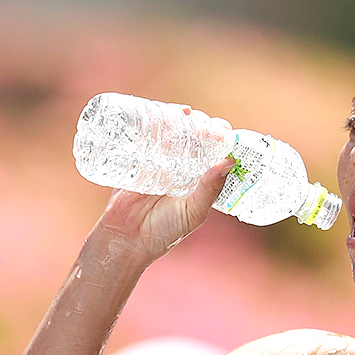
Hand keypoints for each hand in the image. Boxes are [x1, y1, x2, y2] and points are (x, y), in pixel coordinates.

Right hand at [98, 118, 235, 261]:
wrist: (126, 240)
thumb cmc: (164, 231)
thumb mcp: (193, 212)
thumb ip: (210, 189)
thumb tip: (229, 162)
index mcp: (199, 177)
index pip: (215, 149)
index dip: (220, 136)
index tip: (222, 130)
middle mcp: (181, 166)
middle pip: (194, 134)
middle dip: (200, 123)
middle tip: (200, 122)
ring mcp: (158, 161)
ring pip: (171, 131)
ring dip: (178, 117)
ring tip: (182, 114)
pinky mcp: (136, 159)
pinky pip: (145, 136)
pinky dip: (151, 121)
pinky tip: (159, 114)